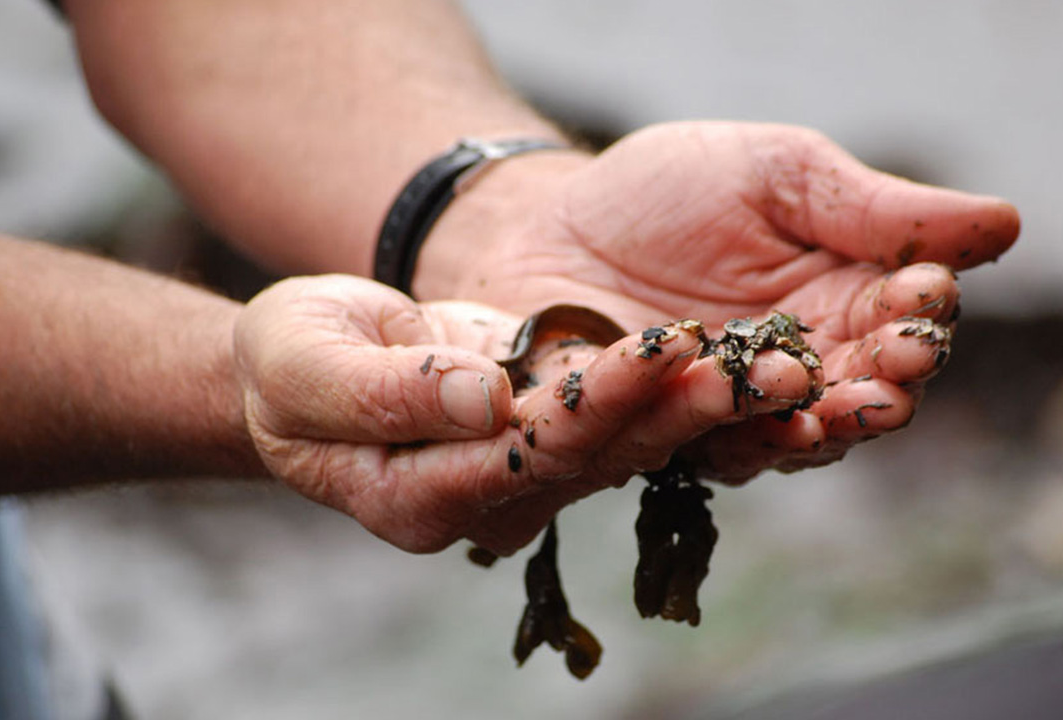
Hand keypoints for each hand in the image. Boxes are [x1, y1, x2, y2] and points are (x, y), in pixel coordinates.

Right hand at [233, 275, 814, 552]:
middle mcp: (486, 497)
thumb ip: (384, 391)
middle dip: (677, 412)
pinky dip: (677, 384)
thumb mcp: (304, 367)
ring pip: (624, 439)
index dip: (595, 412)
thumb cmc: (284, 364)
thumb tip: (485, 400)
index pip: (520, 461)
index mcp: (419, 499)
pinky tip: (740, 353)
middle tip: (761, 369)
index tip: (659, 358)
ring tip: (778, 360)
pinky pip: (622, 409)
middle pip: (594, 459)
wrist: (305, 357)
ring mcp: (522, 464)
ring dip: (699, 402)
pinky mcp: (549, 423)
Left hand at [415, 121, 1020, 481]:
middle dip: (877, 386)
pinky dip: (714, 430)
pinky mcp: (656, 440)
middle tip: (893, 371)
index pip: (898, 326)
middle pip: (854, 398)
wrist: (543, 222)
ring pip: (782, 436)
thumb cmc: (666, 191)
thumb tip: (1004, 223)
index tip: (926, 301)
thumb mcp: (777, 175)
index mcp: (838, 308)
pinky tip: (729, 406)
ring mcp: (725, 417)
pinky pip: (691, 446)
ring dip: (808, 422)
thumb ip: (872, 210)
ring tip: (820, 400)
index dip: (916, 320)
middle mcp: (794, 376)